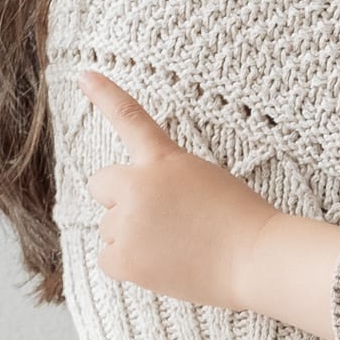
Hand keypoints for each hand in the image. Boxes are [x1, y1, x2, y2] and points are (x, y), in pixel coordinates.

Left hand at [77, 70, 274, 308]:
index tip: (84, 75)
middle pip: (101, 185)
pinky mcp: (125, 259)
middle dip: (119, 199)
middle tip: (156, 217)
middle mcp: (138, 187)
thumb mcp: (204, 178)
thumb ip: (165, 181)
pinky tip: (161, 264)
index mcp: (163, 160)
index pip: (130, 119)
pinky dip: (129, 264)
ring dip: (131, 236)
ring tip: (174, 245)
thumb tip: (138, 206)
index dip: (105, 95)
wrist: (255, 258)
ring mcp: (128, 224)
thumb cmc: (240, 220)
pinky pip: (108, 259)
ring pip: (108, 228)